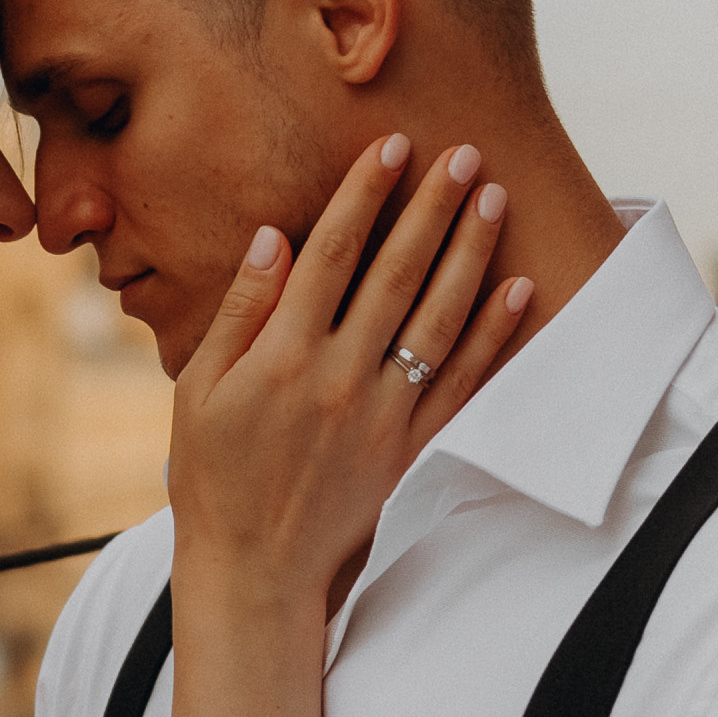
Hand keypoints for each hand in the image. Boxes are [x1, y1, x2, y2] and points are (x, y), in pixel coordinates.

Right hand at [167, 138, 527, 604]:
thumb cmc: (213, 475)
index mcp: (280, 356)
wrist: (255, 569)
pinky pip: (461, 383)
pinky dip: (493, 334)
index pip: (332, 255)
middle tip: (464, 153)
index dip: (364, 195)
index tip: (390, 147)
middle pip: (396, 275)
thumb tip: (275, 236)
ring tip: (494, 199)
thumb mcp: (200, 389)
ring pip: (438, 319)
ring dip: (470, 255)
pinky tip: (518, 290)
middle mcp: (337, 378)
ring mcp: (382, 416)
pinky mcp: (411, 449)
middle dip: (431, 208)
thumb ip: (240, 311)